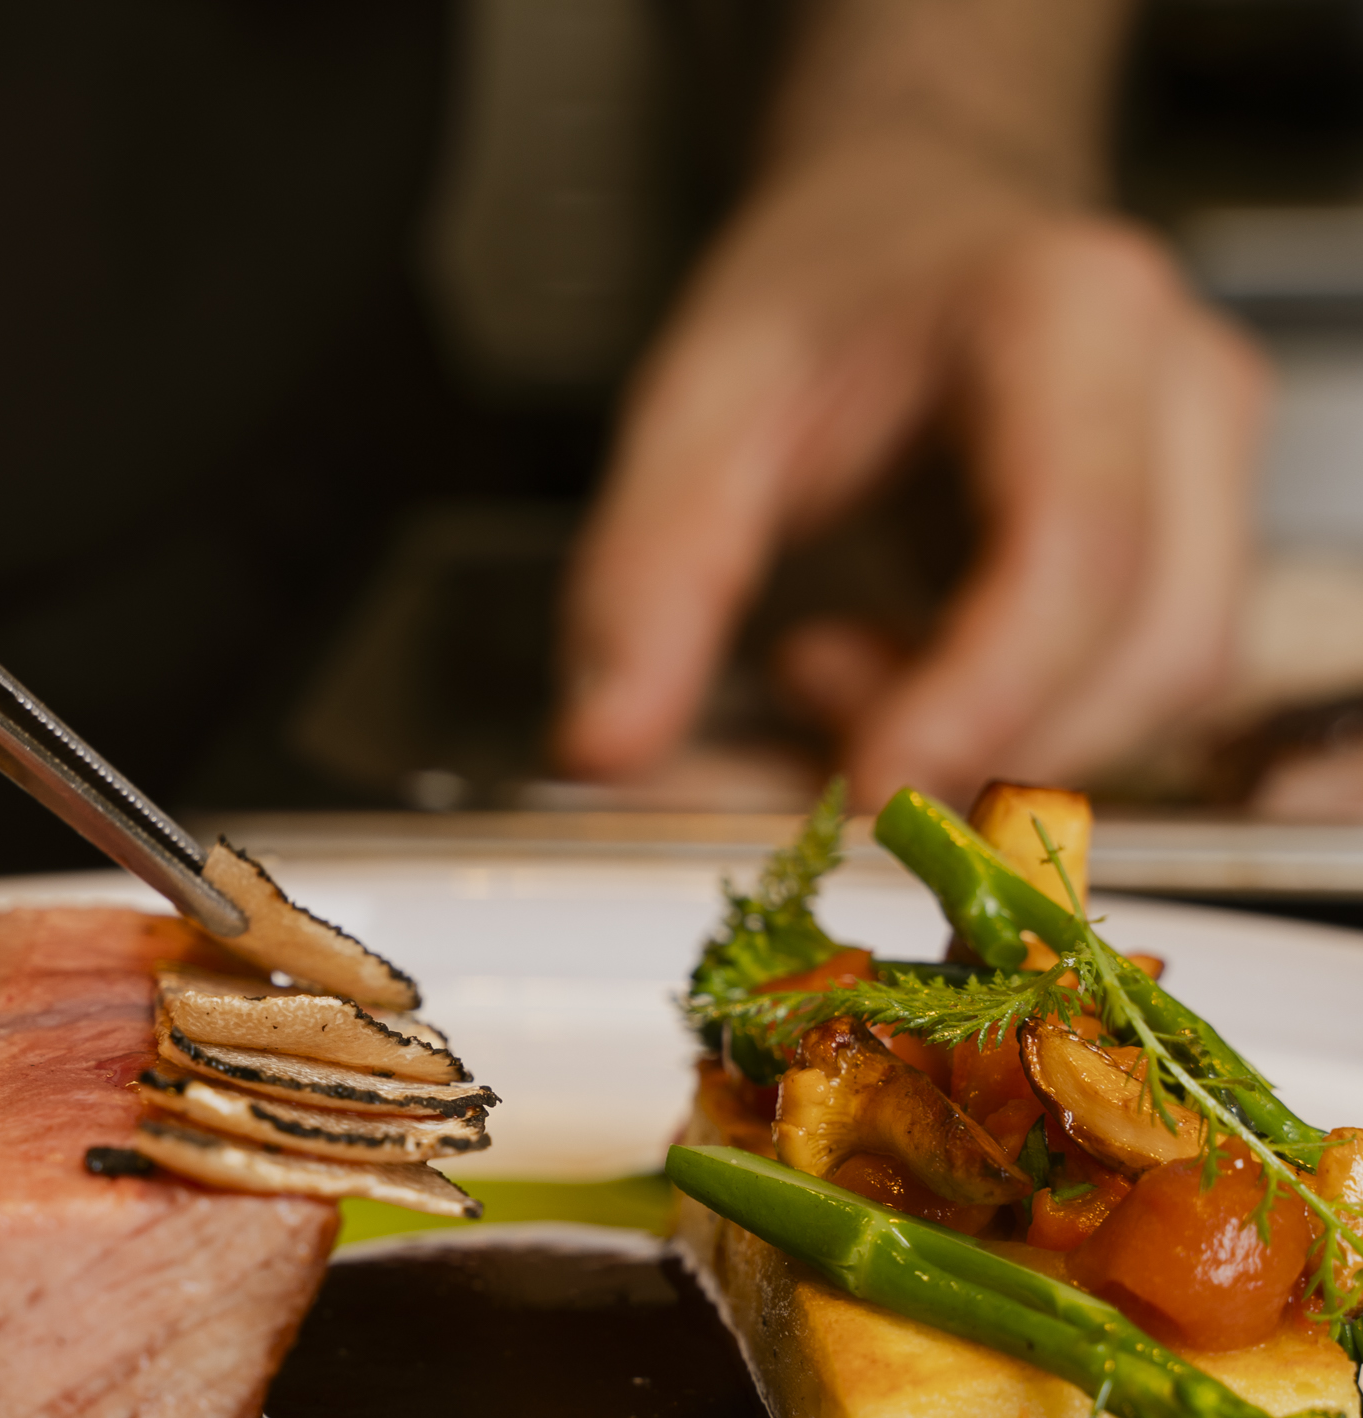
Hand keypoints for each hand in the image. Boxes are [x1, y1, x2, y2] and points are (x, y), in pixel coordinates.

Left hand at [555, 135, 1269, 805]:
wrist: (910, 223)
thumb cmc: (819, 297)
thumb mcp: (693, 411)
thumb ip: (644, 584)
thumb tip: (605, 750)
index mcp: (1071, 316)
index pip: (1077, 548)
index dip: (982, 700)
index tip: (870, 791)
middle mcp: (1181, 390)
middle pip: (1144, 649)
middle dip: (974, 737)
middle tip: (800, 683)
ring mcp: (1214, 470)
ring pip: (1158, 694)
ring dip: (990, 740)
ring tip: (834, 661)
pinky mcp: (1202, 547)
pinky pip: (1136, 698)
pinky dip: (1011, 729)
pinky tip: (899, 670)